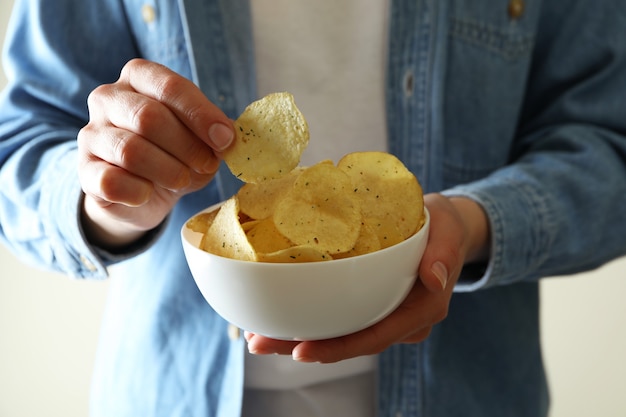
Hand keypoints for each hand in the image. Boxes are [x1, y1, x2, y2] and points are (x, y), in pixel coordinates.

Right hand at [77, 59, 233, 248]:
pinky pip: (112, 182)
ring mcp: (92, 134)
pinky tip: (149, 193)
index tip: (225, 139)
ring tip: (182, 179)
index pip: (169, 86)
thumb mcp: (201, 139)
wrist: (142, 193)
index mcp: (139, 78)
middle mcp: (108, 98)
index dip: (201, 114)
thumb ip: (214, 133)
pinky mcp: (85, 171)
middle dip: (187, 146)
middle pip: (149, 117)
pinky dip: (139, 192)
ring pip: (131, 151)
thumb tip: (227, 136)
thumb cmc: (175, 155)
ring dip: (168, 171)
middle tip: (206, 164)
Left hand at [245, 193, 489, 362]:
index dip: (340, 347)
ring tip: (258, 336)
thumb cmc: (444, 226)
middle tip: (260, 343)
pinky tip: (278, 316)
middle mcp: (401, 321)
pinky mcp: (371, 304)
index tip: (302, 350)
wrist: (444, 227)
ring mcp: (384, 314)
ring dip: (298, 337)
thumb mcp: (448, 229)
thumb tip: (435, 279)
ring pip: (341, 333)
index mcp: (421, 310)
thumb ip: (444, 252)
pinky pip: (341, 317)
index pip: (377, 336)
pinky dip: (310, 318)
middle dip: (305, 346)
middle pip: (350, 341)